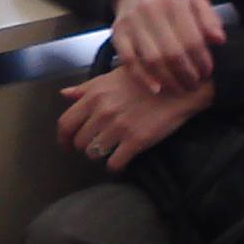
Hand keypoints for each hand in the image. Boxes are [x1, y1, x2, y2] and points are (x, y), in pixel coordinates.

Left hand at [58, 67, 211, 172]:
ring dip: (100, 155)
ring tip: (109, 150)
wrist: (180, 87)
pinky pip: (114, 163)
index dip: (63, 139)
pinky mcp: (136, 141)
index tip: (66, 145)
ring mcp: (119, 127)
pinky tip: (122, 160)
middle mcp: (103, 112)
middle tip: (95, 145)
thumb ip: (86, 88)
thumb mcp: (112, 77)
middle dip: (85, 146)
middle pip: (80, 142)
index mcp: (94, 95)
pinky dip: (115, 166)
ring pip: (94, 153)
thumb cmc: (146, 79)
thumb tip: (64, 95)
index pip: (66, 123)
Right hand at [109, 0, 225, 94]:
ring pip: (152, 59)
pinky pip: (129, 61)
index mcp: (175, 2)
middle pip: (172, 52)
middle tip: (194, 84)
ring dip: (168, 80)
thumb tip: (219, 40)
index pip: (192, 39)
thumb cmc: (169, 1)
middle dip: (187, 74)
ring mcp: (132, 22)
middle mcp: (151, 10)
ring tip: (180, 88)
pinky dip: (143, 78)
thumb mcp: (195, 2)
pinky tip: (156, 88)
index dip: (202, 60)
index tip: (207, 72)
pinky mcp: (118, 33)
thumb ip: (210, 20)